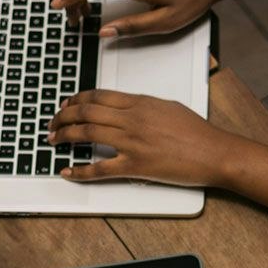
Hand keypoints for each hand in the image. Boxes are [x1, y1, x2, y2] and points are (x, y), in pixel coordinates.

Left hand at [48, 90, 240, 186]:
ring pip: (87, 133)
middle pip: (86, 111)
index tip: (66, 105)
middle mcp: (132, 118)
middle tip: (52, 124)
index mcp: (140, 102)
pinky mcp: (136, 166)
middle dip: (63, 117)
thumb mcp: (168, 108)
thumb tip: (125, 109)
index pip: (98, 95)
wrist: (215, 152)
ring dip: (65, 136)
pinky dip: (80, 171)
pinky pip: (100, 168)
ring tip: (53, 141)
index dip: (76, 99)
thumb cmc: (198, 133)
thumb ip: (143, 107)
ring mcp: (132, 142)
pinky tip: (68, 172)